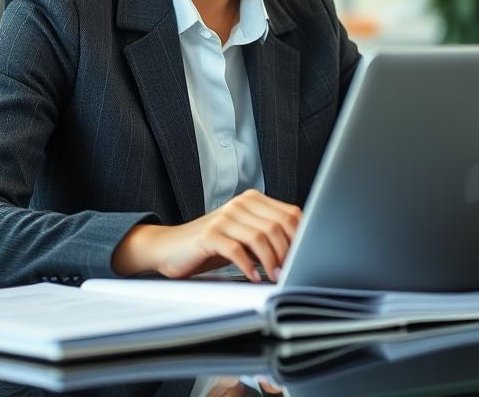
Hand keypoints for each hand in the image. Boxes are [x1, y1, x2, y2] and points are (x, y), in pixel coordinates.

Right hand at [112, 190, 301, 281]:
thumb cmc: (212, 245)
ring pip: (259, 237)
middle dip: (289, 252)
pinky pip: (236, 250)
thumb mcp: (244, 237)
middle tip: (291, 272)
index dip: (302, 236)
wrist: (171, 247)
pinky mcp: (209, 235)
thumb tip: (302, 251)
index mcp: (252, 200)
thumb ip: (268, 237)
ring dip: (271, 262)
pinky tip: (253, 277)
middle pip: (277, 226)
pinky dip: (248, 266)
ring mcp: (223, 218)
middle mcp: (239, 205)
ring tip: (274, 277)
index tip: (306, 257)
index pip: (289, 214)